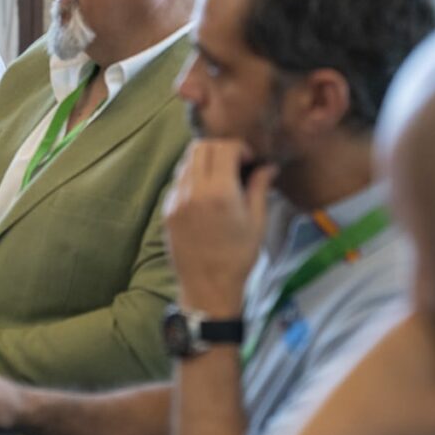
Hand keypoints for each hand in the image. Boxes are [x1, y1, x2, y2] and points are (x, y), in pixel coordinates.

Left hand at [163, 139, 276, 313]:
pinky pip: (178, 180)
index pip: (224, 148)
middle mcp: (192, 191)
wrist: (207, 287)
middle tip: (235, 165)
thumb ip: (260, 188)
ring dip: (205, 161)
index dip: (240, 148)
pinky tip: (206, 194)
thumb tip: (268, 166)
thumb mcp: (256, 222)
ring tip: (221, 178)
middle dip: (220, 149)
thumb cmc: (238, 257)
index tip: (250, 161)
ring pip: (186, 161)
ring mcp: (175, 199)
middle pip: (200, 147)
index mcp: (219, 193)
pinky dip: (193, 177)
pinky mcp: (167, 209)